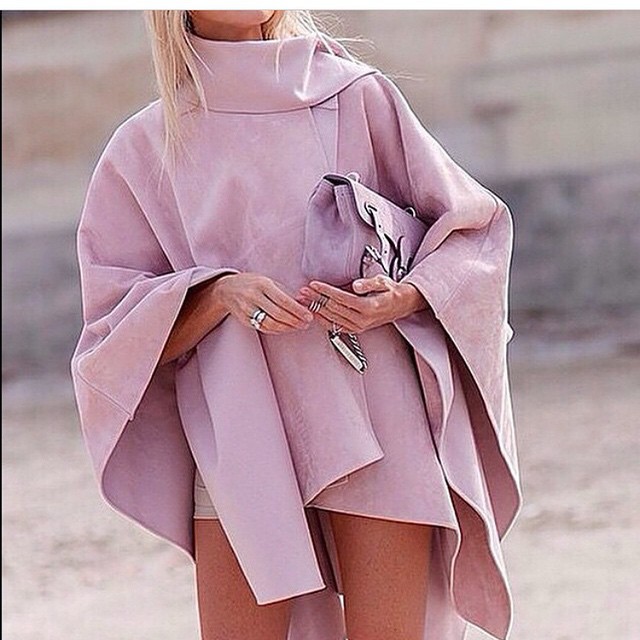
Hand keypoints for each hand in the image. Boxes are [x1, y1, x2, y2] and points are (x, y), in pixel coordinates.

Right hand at [214, 273, 313, 333]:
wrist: (227, 289)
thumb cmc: (252, 284)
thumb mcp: (268, 281)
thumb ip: (284, 292)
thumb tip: (304, 303)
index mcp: (262, 284)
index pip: (283, 300)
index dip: (298, 310)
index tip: (309, 316)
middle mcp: (253, 296)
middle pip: (278, 314)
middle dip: (294, 321)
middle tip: (306, 323)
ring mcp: (247, 309)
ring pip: (270, 324)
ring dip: (287, 328)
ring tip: (298, 327)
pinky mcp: (244, 319)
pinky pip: (263, 327)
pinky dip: (277, 330)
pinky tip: (286, 328)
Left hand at [295, 274, 426, 333]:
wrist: (403, 305)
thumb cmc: (393, 292)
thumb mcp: (384, 281)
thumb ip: (369, 283)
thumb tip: (356, 285)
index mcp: (369, 307)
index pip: (341, 298)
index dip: (325, 291)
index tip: (314, 284)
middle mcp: (362, 319)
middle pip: (333, 308)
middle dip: (316, 299)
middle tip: (303, 291)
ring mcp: (359, 326)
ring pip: (332, 318)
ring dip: (316, 309)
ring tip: (304, 300)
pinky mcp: (356, 329)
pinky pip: (335, 326)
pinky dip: (323, 320)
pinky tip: (315, 313)